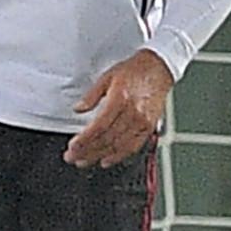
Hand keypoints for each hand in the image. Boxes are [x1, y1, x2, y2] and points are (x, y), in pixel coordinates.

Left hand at [66, 49, 175, 167]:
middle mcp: (133, 113)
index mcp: (120, 99)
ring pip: (118, 146)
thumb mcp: (107, 77)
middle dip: (87, 151)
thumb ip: (91, 95)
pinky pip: (133, 147)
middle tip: (72, 158)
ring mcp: (143, 122)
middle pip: (106, 139)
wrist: (158, 68)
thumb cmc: (134, 71)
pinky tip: (106, 160)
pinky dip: (118, 156)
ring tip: (84, 161)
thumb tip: (78, 108)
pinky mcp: (149, 127)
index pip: (99, 127)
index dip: (84, 140)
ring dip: (99, 156)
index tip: (72, 148)